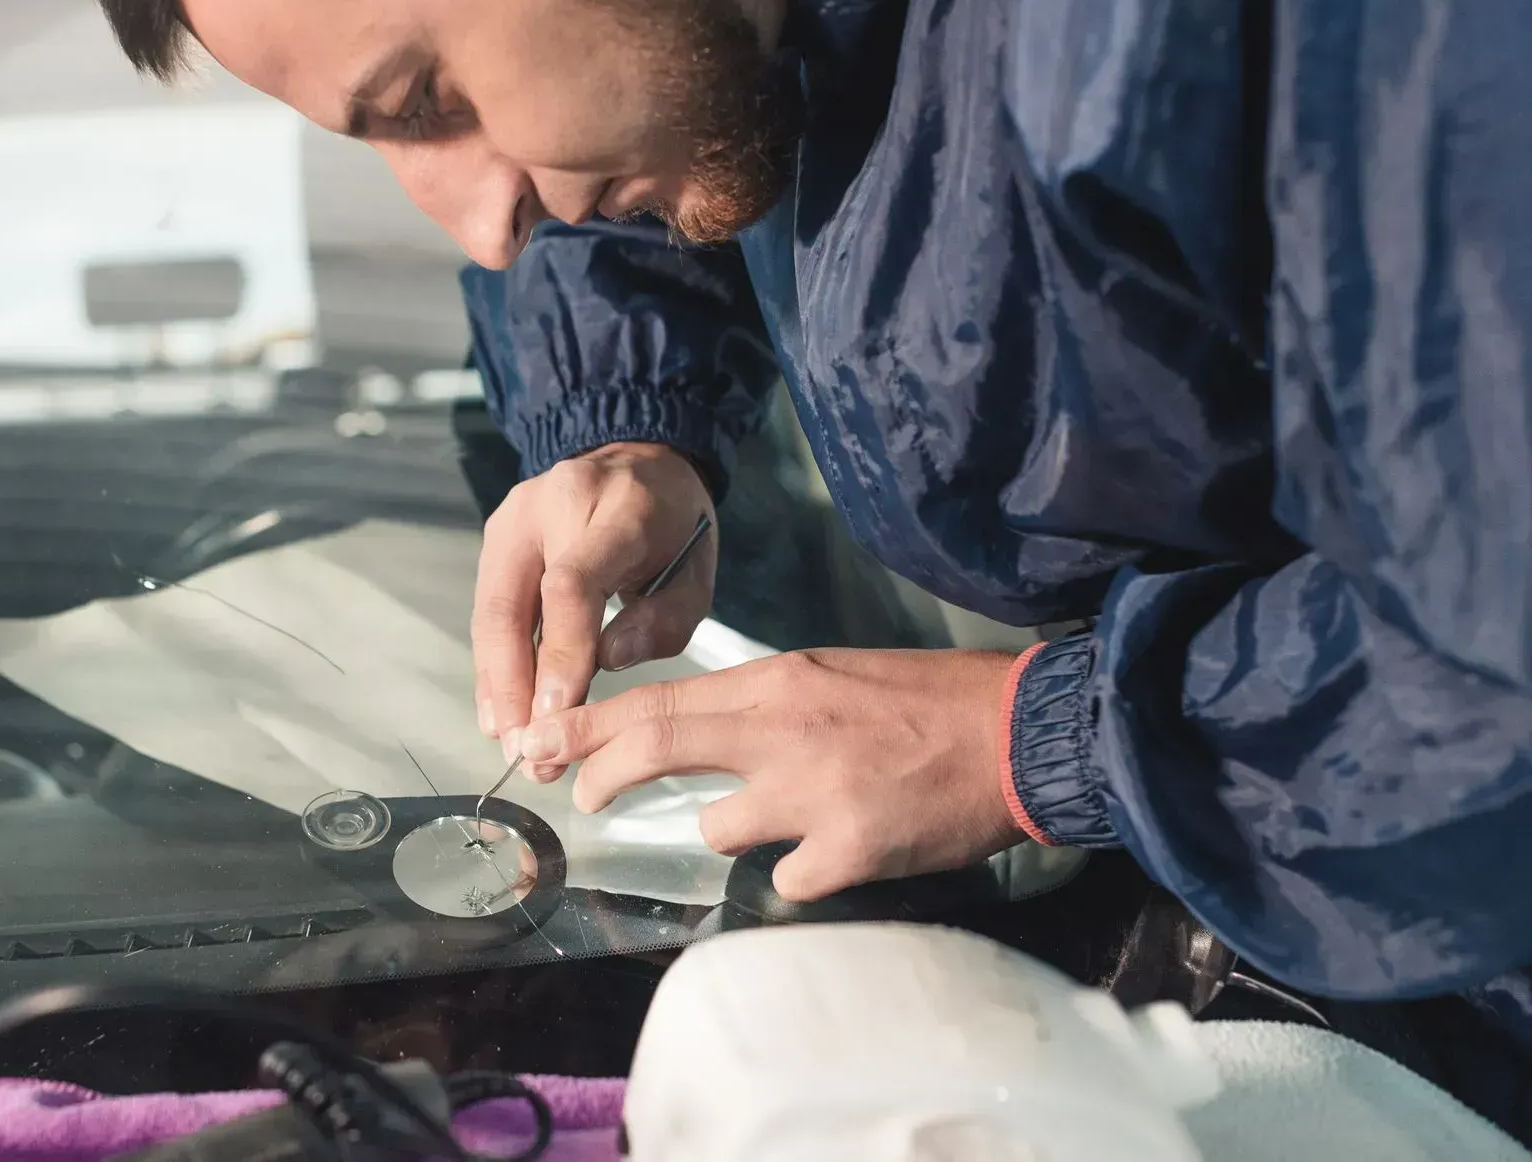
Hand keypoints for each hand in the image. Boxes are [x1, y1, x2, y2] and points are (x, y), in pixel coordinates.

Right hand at [472, 442, 715, 781]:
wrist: (638, 457)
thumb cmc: (674, 525)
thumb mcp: (697, 569)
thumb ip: (665, 618)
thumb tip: (609, 662)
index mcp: (616, 508)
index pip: (572, 585)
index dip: (560, 654)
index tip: (556, 716)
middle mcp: (551, 505)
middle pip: (511, 604)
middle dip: (514, 687)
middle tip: (528, 752)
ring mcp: (513, 519)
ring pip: (489, 613)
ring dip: (497, 685)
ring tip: (512, 745)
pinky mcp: (495, 536)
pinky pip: (487, 610)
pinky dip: (493, 665)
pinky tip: (499, 712)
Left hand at [513, 648, 1030, 900]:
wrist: (1016, 736)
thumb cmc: (922, 702)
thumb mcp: (828, 678)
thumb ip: (760, 706)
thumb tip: (695, 736)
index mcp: (777, 681)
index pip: (657, 700)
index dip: (589, 727)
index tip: (541, 741)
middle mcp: (781, 732)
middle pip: (657, 747)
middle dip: (603, 774)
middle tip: (580, 796)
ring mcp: (811, 796)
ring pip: (719, 830)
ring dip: (739, 829)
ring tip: (797, 814)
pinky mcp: (847, 853)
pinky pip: (787, 879)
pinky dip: (805, 871)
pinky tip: (844, 847)